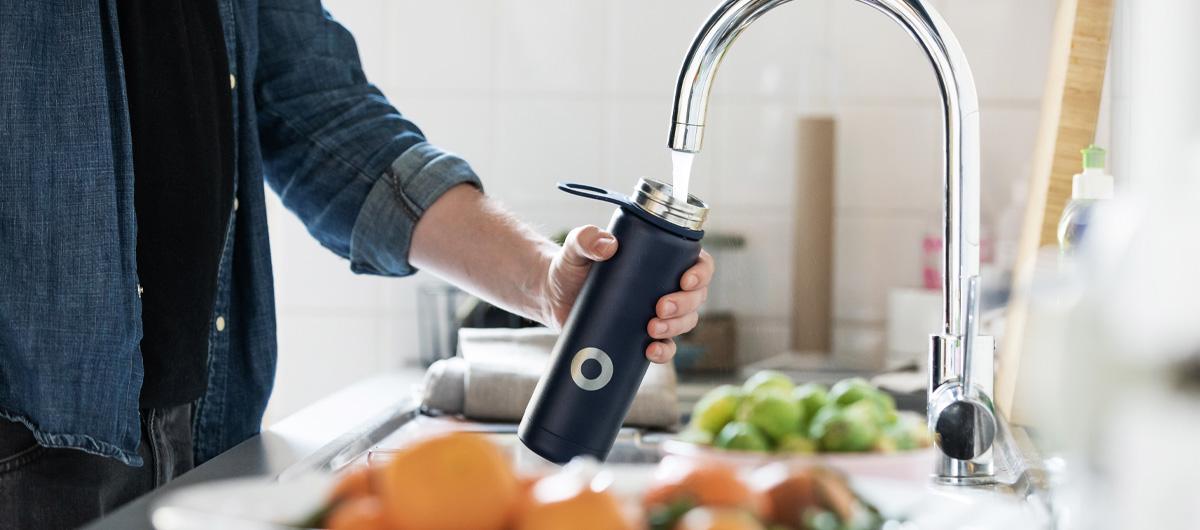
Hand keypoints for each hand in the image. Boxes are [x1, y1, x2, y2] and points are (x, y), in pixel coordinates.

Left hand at [540, 225, 714, 363]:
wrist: (552, 296)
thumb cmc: (570, 266)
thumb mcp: (576, 248)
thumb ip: (585, 239)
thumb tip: (606, 245)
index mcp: (661, 259)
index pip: (697, 262)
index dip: (701, 273)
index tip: (685, 280)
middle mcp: (664, 286)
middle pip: (696, 297)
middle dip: (685, 305)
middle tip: (660, 308)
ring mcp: (655, 313)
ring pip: (685, 322)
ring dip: (676, 327)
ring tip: (652, 329)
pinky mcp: (641, 336)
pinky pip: (665, 347)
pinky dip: (664, 352)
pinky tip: (651, 351)